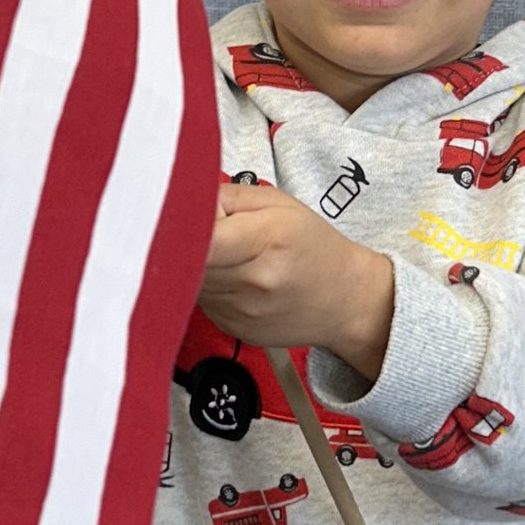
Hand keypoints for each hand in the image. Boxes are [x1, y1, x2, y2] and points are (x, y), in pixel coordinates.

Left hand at [198, 184, 394, 381]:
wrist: (344, 300)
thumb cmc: (314, 248)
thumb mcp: (278, 203)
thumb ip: (226, 196)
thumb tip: (182, 198)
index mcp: (267, 239)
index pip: (200, 233)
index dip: (180, 221)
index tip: (179, 212)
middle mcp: (252, 281)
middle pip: (185, 257)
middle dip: (184, 238)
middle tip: (200, 227)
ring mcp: (240, 310)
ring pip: (185, 279)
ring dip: (191, 263)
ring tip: (223, 252)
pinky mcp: (230, 328)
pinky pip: (198, 299)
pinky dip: (203, 285)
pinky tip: (230, 277)